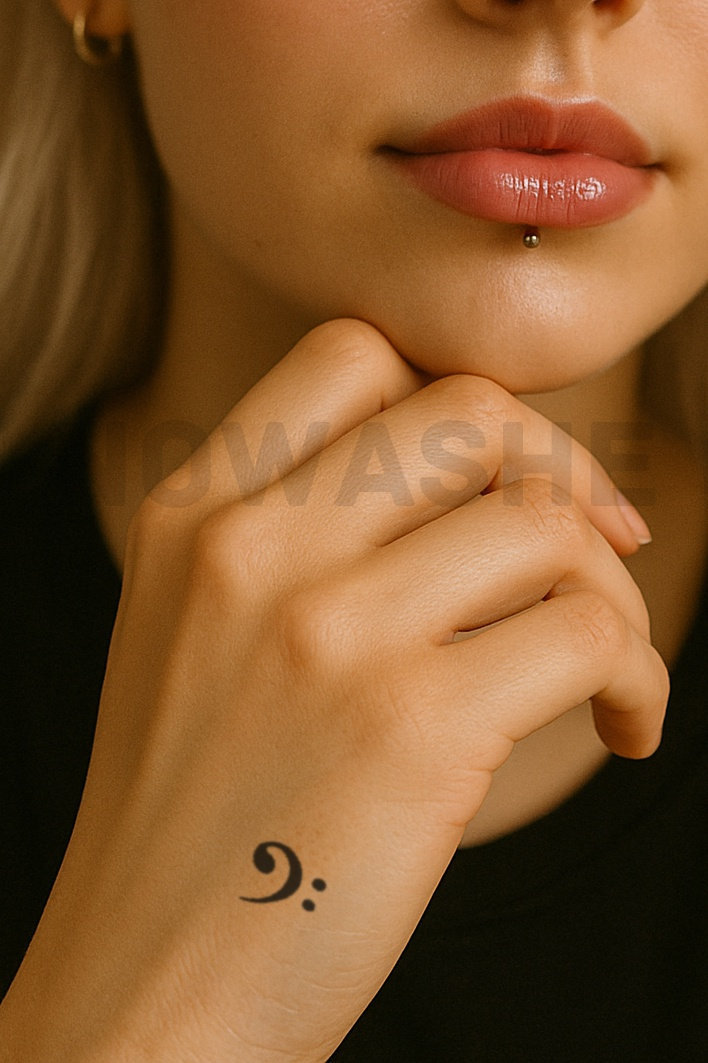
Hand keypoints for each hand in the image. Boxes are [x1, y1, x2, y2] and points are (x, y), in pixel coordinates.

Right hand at [0, 321, 666, 1061]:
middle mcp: (252, 549)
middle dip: (563, 467)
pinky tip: (619, 726)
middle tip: (600, 546)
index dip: (461, 401)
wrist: (146, 988)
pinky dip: (637, 674)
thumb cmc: (194, 817)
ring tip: (602, 668)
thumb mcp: (197, 636)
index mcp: (192, 517)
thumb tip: (477, 495)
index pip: (351, 356)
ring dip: (615, 591)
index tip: (514, 475)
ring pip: (549, 524)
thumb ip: (299, 542)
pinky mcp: (414, 725)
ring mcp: (330, 630)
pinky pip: (593, 635)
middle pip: (468, 412)